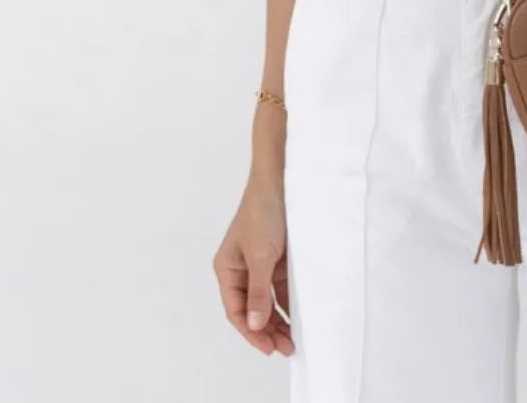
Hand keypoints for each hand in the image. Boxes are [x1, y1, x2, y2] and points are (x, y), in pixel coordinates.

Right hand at [212, 177, 293, 357]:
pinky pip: (281, 287)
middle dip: (267, 330)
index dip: (251, 331)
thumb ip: (258, 292)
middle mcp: (241, 269)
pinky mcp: (278, 257)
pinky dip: (288, 302)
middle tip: (286, 348)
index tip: (268, 347)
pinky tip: (299, 317)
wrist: (282, 179)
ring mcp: (260, 263)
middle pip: (252, 309)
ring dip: (279, 319)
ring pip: (267, 301)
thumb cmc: (263, 212)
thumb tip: (254, 324)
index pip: (236, 310)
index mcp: (227, 269)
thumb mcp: (260, 255)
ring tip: (293, 340)